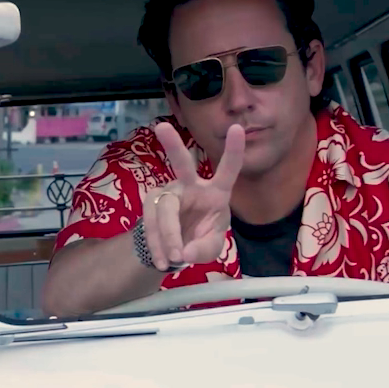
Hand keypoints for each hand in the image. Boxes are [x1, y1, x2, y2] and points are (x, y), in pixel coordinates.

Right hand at [142, 122, 244, 270]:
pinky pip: (151, 223)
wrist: (175, 249)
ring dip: (168, 236)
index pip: (228, 169)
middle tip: (161, 127)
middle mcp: (191, 186)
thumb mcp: (211, 248)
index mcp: (216, 192)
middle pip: (182, 165)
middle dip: (173, 146)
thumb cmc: (200, 238)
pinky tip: (162, 259)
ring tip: (174, 259)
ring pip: (165, 209)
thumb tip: (185, 252)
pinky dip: (156, 244)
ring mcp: (169, 193)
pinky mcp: (151, 203)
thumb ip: (204, 249)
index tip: (237, 128)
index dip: (233, 150)